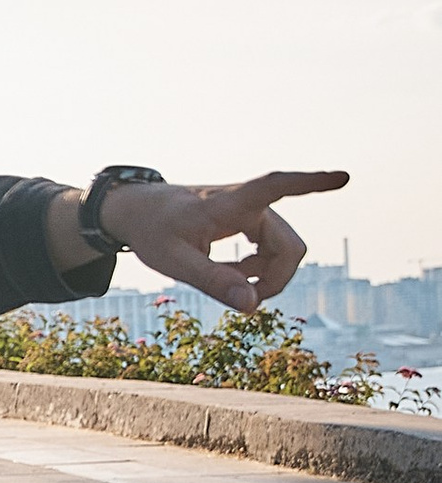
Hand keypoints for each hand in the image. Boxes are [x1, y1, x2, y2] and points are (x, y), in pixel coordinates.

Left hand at [62, 168, 349, 314]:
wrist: (138, 212)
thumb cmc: (153, 231)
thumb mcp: (174, 262)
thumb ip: (212, 282)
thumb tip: (253, 305)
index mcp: (229, 203)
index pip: (275, 186)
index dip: (311, 184)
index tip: (343, 177)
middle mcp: (248, 203)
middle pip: (290, 246)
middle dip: (276, 278)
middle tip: (244, 299)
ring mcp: (253, 211)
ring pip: (285, 251)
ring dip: (265, 274)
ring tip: (227, 281)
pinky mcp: (252, 220)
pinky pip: (273, 250)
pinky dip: (258, 269)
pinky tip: (231, 274)